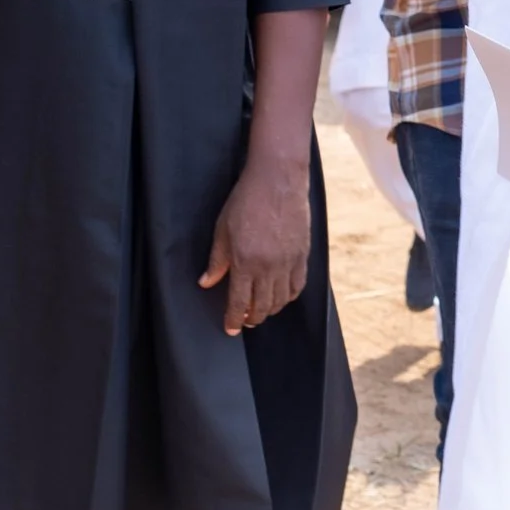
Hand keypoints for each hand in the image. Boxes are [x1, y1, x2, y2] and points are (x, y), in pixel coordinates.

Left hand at [200, 155, 309, 334]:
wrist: (278, 180)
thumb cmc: (246, 201)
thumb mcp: (222, 230)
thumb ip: (217, 261)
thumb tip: (206, 283)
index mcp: (245, 262)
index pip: (238, 302)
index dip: (233, 319)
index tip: (230, 329)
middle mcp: (269, 267)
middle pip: (262, 306)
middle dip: (252, 318)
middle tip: (245, 320)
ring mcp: (289, 262)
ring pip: (281, 300)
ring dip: (270, 309)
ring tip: (261, 309)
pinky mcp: (303, 254)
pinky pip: (298, 285)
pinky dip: (289, 296)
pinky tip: (282, 296)